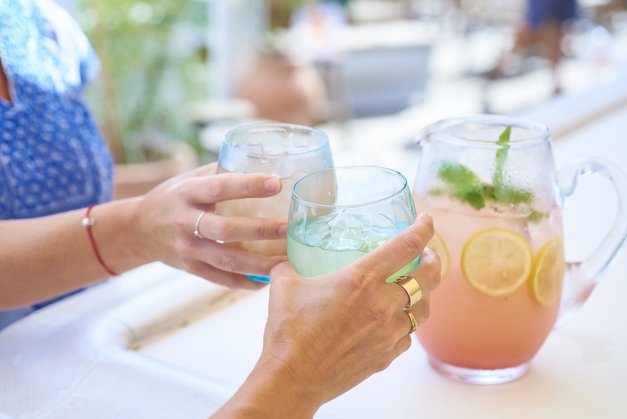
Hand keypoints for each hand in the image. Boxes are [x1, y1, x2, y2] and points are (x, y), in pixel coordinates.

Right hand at [130, 163, 287, 288]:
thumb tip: (263, 156)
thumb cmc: (174, 198)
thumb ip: (222, 171)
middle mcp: (184, 222)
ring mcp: (186, 249)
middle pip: (225, 230)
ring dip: (259, 264)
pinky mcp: (189, 269)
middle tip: (288, 228)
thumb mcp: (190, 179)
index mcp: (187, 192)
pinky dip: (245, 282)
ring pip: (226, 260)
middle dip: (259, 230)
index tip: (276, 183)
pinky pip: (220, 279)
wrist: (137, 229)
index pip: (220, 187)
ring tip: (286, 261)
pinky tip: (268, 279)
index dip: (248, 186)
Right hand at [214, 214, 439, 416]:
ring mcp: (388, 332)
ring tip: (415, 288)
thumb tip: (286, 262)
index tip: (426, 221)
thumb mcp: (285, 287)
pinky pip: (408, 336)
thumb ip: (289, 267)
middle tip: (428, 255)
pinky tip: (394, 321)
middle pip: (429, 277)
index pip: (406, 245)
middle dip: (433, 261)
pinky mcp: (386, 355)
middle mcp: (382, 304)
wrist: (292, 378)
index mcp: (361, 279)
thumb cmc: (289, 333)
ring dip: (424, 294)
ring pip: (424, 309)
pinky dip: (406, 324)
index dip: (423, 228)